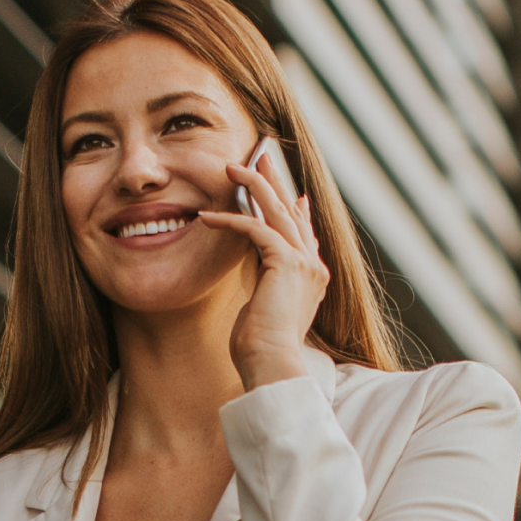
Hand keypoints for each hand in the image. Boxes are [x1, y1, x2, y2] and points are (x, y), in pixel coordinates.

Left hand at [198, 151, 329, 390]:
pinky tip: (206, 218)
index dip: (295, 210)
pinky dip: (231, 219)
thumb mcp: (265, 310)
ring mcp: (303, 263)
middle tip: (258, 157)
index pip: (304, 234)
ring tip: (229, 167)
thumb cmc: (261, 349)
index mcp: (312, 278)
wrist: (271, 363)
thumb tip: (263, 279)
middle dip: (274, 182)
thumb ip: (268, 288)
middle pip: (292, 212)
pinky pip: (255, 229)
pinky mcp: (285, 264)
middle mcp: (313, 267)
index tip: (292, 193)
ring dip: (252, 185)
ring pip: (277, 210)